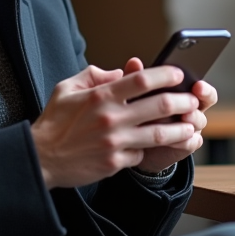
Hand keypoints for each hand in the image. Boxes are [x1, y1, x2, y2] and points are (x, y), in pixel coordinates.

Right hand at [31, 63, 200, 188]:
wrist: (41, 158)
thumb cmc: (54, 122)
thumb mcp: (67, 89)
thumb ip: (94, 76)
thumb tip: (119, 72)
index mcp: (101, 96)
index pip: (142, 80)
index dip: (165, 75)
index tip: (179, 74)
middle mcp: (110, 118)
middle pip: (160, 105)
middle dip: (183, 101)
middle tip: (193, 100)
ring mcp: (114, 142)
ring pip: (159, 134)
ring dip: (180, 129)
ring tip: (190, 126)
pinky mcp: (114, 162)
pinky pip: (141, 153)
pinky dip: (149, 149)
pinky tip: (157, 146)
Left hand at [122, 57, 217, 174]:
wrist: (132, 144)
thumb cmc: (136, 113)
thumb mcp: (135, 95)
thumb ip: (135, 79)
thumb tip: (134, 62)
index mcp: (183, 93)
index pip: (202, 89)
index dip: (204, 88)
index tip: (198, 86)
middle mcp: (190, 109)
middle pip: (204, 104)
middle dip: (195, 103)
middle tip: (188, 104)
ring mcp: (189, 128)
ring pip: (199, 122)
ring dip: (190, 119)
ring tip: (182, 118)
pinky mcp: (185, 145)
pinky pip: (191, 142)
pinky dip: (183, 140)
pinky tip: (172, 139)